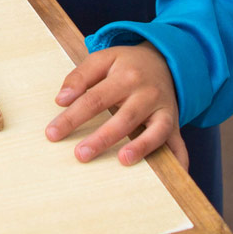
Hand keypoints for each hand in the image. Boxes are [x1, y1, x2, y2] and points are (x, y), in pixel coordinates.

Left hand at [45, 41, 188, 169]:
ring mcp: (163, 109)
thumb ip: (79, 76)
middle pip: (123, 117)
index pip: (94, 98)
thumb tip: (61, 99)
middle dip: (101, 138)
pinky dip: (179, 159)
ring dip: (140, 146)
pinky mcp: (174, 122)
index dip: (73, 116)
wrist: (163, 60)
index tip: (53, 132)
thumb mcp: (102, 59)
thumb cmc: (125, 64)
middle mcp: (146, 93)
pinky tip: (174, 174)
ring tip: (122, 160)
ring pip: (154, 130)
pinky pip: (179, 143)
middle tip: (80, 155)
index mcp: (125, 76)